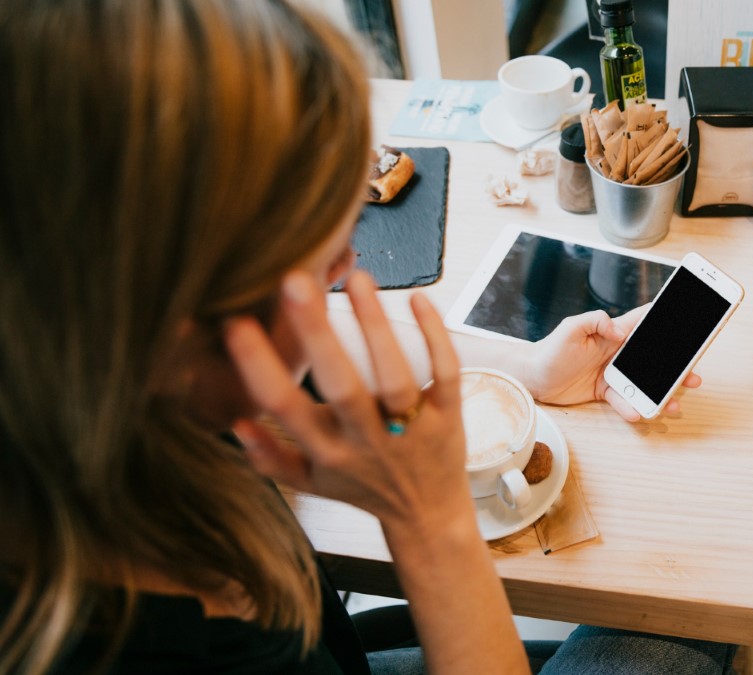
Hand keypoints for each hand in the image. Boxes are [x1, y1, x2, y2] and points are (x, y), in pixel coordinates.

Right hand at [223, 270, 472, 531]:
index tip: (236, 322)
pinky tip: (417, 299)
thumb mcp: (311, 483)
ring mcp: (412, 428)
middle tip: (295, 281)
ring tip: (357, 278)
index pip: (284, 408)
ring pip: (395, 377)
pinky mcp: (449, 416)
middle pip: (341, 388)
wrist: (428, 516)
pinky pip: (445, 374)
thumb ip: (270, 458)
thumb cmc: (364, 488)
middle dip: (316, 335)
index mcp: (328, 453)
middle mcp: (368, 441)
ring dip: (376, 326)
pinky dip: (435, 337)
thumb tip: (237, 422)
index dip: (258, 367)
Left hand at [523, 306, 700, 421]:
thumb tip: (619, 330)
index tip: (690, 322)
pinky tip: (639, 413)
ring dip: (661, 393)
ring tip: (675, 403)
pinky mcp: (605, 392)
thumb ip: (595, 321)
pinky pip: (624, 401)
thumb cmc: (549, 350)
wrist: (531, 378)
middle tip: (694, 375)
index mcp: (613, 332)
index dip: (665, 319)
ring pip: (644, 383)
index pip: (644, 322)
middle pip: (653, 358)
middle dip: (676, 367)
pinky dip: (632, 408)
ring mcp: (613, 373)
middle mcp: (617, 352)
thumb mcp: (570, 328)